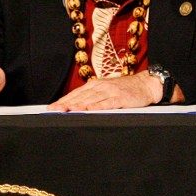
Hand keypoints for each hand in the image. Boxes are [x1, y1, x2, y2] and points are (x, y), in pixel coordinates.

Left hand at [47, 71, 183, 110]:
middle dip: (66, 104)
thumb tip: (73, 106)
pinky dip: (99, 106)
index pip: (75, 94)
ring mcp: (111, 92)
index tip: (51, 108)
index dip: (63, 101)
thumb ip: (90, 97)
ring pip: (92, 100)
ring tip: (68, 110)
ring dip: (79, 105)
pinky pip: (108, 103)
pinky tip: (91, 110)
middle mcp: (100, 87)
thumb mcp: (105, 90)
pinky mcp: (121, 98)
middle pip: (80, 97)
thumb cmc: (123, 90)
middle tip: (55, 111)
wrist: (145, 84)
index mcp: (94, 85)